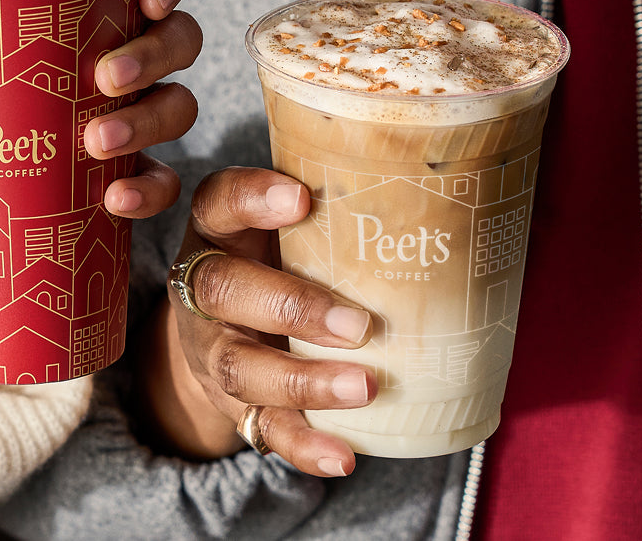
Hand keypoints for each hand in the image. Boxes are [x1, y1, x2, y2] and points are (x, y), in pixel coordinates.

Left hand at [0, 0, 200, 364]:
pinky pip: (163, 184)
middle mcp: (120, 66)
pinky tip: (115, 199)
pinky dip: (150, 191)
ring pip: (180, 105)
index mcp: (85, 21)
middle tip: (105, 75)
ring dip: (149, 118)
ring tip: (95, 141)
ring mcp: (131, 125)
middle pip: (178, 38)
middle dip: (153, 51)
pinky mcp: (128, 186)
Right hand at [139, 167, 375, 477]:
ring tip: (363, 387)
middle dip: (290, 307)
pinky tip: (343, 457)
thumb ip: (330, 206)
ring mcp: (215, 350)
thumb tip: (436, 185)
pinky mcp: (235, 406)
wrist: (216, 330)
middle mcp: (204, 289)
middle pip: (223, 291)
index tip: (301, 198)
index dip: (252, 198)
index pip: (219, 201)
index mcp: (218, 231)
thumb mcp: (281, 223)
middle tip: (357, 323)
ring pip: (240, 367)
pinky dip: (304, 445)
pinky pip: (263, 430)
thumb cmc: (273, 258)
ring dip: (302, 381)